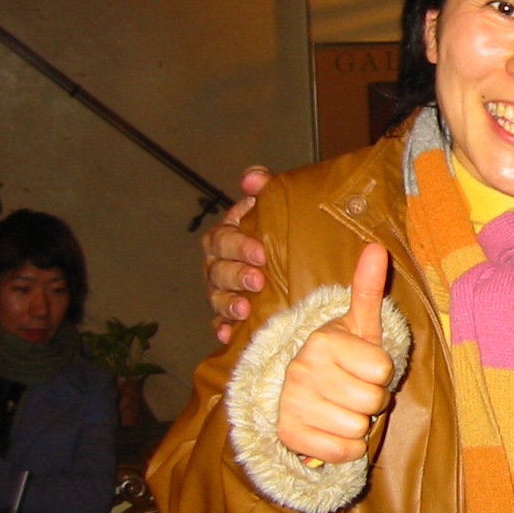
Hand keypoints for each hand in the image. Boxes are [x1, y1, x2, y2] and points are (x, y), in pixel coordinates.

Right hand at [207, 166, 272, 342]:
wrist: (298, 253)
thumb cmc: (281, 228)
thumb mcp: (276, 204)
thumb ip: (265, 186)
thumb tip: (252, 177)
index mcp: (227, 235)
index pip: (222, 238)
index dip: (238, 246)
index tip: (261, 253)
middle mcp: (219, 262)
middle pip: (216, 270)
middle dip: (235, 276)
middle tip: (258, 281)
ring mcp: (222, 290)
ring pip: (216, 297)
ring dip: (228, 304)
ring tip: (245, 310)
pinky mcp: (228, 313)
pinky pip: (220, 323)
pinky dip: (223, 328)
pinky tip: (229, 335)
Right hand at [276, 242, 394, 464]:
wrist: (298, 394)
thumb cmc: (341, 358)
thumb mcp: (357, 325)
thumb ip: (368, 289)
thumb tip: (376, 248)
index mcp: (323, 340)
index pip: (383, 369)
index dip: (381, 373)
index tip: (364, 367)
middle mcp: (302, 369)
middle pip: (374, 401)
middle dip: (372, 400)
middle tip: (354, 390)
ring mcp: (292, 403)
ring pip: (358, 428)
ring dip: (358, 423)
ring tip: (341, 408)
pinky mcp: (289, 434)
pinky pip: (344, 452)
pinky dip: (346, 448)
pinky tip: (331, 430)